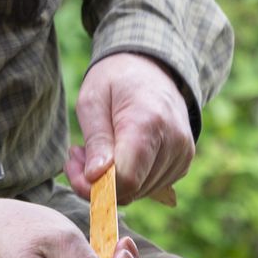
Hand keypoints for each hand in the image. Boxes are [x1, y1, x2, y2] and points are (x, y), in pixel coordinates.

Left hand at [65, 52, 193, 204]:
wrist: (151, 66)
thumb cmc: (116, 80)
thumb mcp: (93, 101)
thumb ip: (96, 141)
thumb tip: (95, 178)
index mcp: (148, 122)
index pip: (126, 179)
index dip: (95, 185)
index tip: (73, 166)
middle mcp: (173, 141)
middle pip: (132, 189)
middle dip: (97, 181)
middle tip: (77, 154)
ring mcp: (183, 153)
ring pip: (139, 192)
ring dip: (111, 180)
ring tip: (96, 149)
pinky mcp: (184, 161)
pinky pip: (150, 186)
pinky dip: (129, 178)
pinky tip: (116, 155)